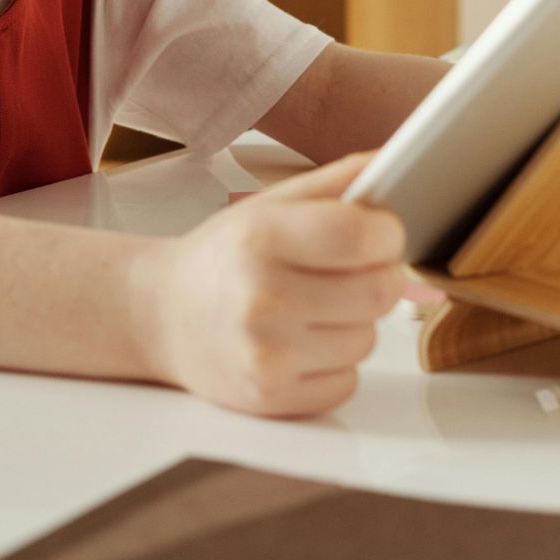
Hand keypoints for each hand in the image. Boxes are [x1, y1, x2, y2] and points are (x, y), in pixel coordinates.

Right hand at [136, 153, 405, 417]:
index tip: (378, 231)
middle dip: (378, 276)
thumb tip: (398, 161)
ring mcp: (267, 356)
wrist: (160, 316)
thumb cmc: (224, 255)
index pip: (361, 235)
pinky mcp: (273, 398)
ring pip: (368, 339)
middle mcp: (262, 299)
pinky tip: (300, 343)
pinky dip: (334, 362)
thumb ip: (336, 181)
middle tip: (350, 269)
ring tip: (312, 308)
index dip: (386, 232)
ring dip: (353, 322)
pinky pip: (348, 380)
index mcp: (261, 238)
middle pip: (380, 291)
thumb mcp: (268, 204)